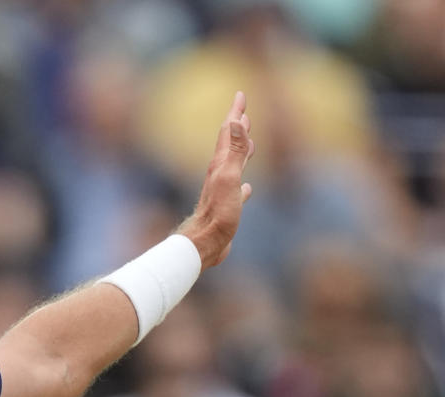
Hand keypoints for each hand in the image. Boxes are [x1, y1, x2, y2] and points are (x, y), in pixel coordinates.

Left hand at [177, 91, 254, 268]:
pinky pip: (237, 192)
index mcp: (219, 165)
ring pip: (234, 166)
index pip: (227, 132)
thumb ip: (234, 150)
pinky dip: (244, 185)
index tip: (240, 95)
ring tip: (250, 142)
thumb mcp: (228, 177)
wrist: (205, 243)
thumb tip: (236, 121)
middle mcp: (219, 175)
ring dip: (242, 152)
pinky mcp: (227, 209)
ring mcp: (222, 192)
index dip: (235, 113)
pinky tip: (248, 188)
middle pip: (229, 145)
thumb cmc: (217, 213)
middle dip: (237, 128)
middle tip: (244, 113)